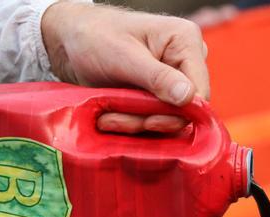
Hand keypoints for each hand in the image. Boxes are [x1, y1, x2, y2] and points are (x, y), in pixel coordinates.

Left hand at [41, 2, 209, 133]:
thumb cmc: (95, 38)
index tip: (149, 121)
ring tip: (107, 118)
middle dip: (149, 119)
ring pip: (167, 119)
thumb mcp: (124, 57)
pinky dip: (132, 124)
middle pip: (184, 109)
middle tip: (115, 119)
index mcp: (185, 41)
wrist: (70, 42)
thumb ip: (157, 78)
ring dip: (136, 124)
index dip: (179, 112)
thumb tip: (190, 98)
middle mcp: (185, 61)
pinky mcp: (157, 96)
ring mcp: (172, 80)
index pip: (200, 91)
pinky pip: (154, 121)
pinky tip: (110, 118)